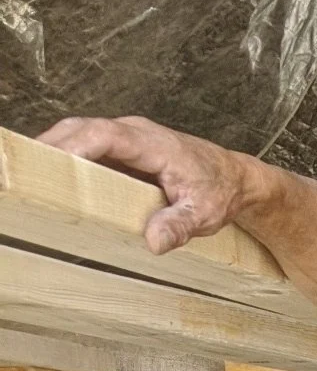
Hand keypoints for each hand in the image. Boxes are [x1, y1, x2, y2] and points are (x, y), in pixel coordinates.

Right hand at [38, 115, 256, 255]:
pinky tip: (54, 177)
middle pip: (81, 128)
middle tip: (26, 171)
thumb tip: (153, 241)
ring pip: (80, 133)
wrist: (235, 179)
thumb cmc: (220, 192)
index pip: (104, 136)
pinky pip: (89, 145)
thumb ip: (179, 226)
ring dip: (55, 149)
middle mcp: (135, 133)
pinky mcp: (123, 148)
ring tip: (31, 174)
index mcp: (153, 144)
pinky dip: (68, 156)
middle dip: (52, 146)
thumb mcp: (205, 214)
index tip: (51, 161)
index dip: (74, 146)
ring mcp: (127, 138)